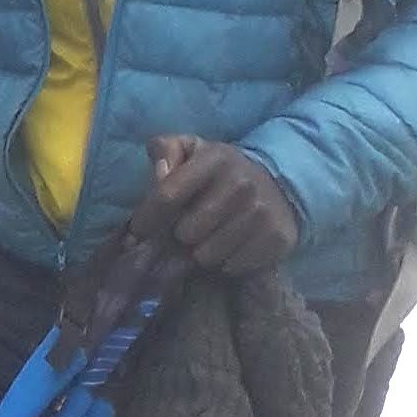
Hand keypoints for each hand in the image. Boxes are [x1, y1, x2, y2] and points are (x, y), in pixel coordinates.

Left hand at [127, 133, 300, 276]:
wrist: (280, 184)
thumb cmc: (222, 171)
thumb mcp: (192, 149)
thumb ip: (165, 150)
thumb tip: (158, 172)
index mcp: (215, 159)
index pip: (167, 195)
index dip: (146, 219)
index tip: (136, 233)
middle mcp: (241, 184)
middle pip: (185, 232)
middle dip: (179, 235)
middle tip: (187, 229)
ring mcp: (261, 213)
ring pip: (206, 255)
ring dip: (201, 251)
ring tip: (209, 237)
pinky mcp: (276, 239)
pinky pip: (231, 267)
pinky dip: (226, 262)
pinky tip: (231, 246)